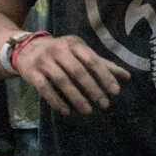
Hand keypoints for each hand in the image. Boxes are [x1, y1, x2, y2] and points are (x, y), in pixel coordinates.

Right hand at [15, 33, 129, 113]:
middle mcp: (59, 49)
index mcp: (74, 43)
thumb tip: (127, 76)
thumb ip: (103, 64)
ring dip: (76, 97)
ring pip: (62, 81)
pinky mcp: (31, 72)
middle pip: (78, 72)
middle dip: (93, 89)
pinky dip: (56, 101)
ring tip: (88, 110)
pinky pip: (44, 88)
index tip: (115, 91)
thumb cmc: (62, 52)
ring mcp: (44, 60)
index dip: (105, 76)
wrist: (27, 48)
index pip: (93, 60)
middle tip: (104, 104)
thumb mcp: (81, 53)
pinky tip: (66, 111)